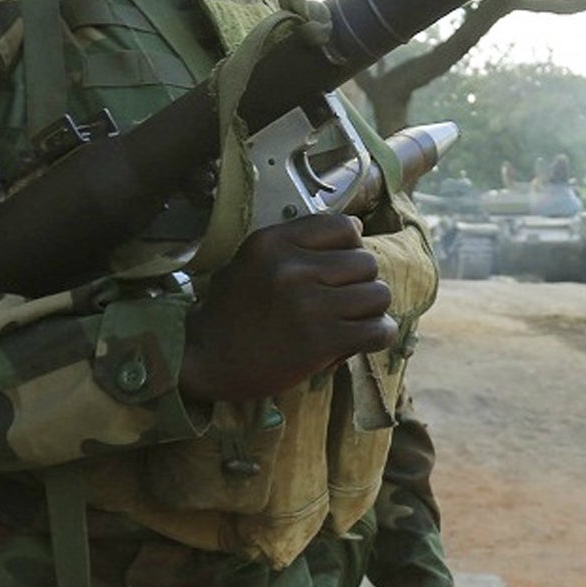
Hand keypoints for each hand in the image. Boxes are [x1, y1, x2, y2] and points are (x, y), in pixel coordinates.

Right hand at [181, 212, 395, 403]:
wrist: (205, 360)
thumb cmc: (231, 313)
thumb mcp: (251, 261)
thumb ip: (297, 244)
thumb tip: (359, 226)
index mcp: (273, 242)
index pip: (344, 226)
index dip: (351, 247)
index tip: (339, 268)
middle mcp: (292, 268)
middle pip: (366, 262)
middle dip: (360, 283)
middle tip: (342, 301)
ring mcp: (308, 304)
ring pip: (378, 294)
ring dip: (369, 311)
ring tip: (350, 321)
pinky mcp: (321, 340)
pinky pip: (379, 330)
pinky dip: (377, 336)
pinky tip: (360, 340)